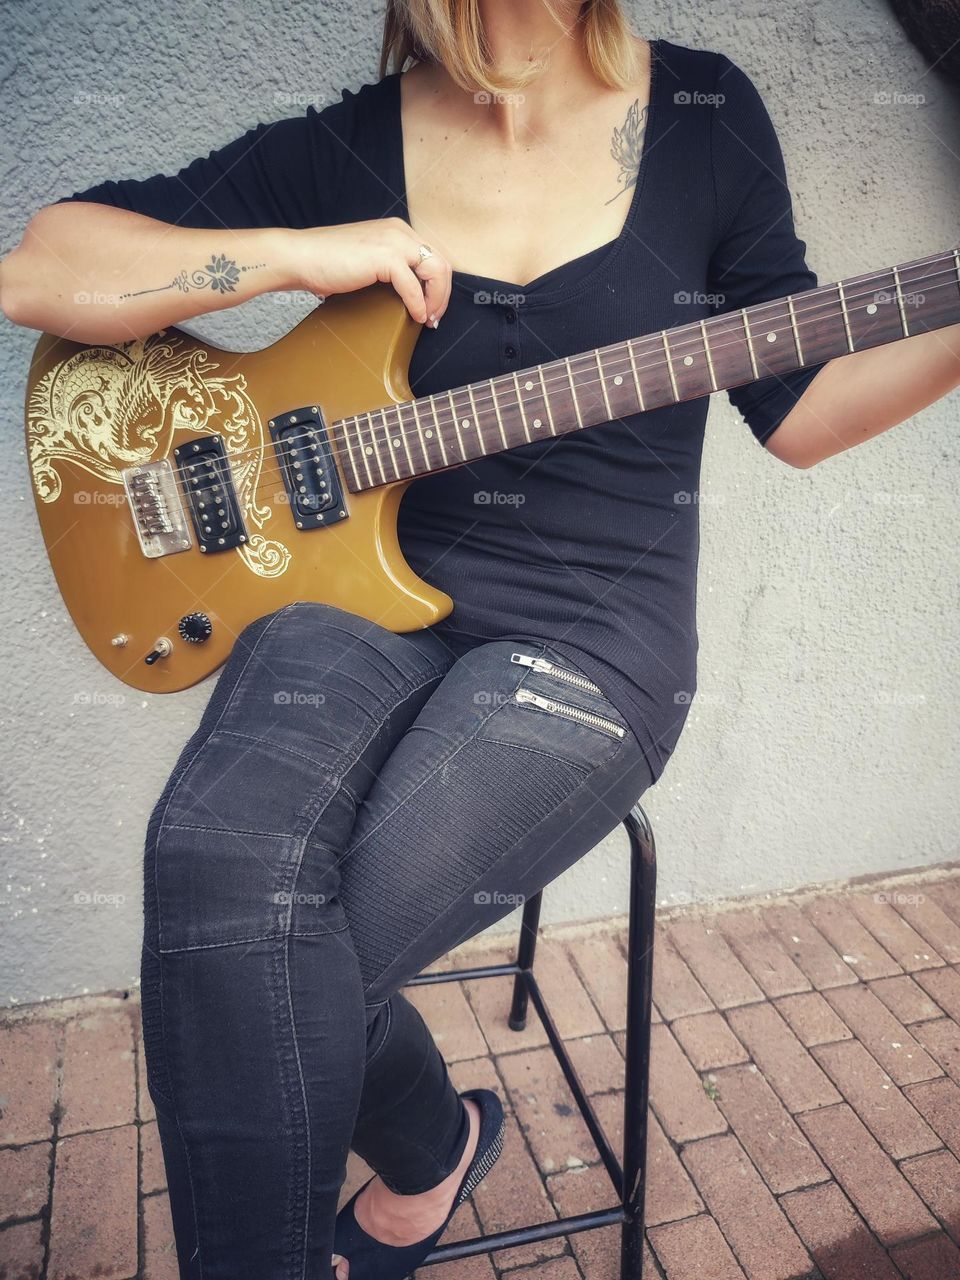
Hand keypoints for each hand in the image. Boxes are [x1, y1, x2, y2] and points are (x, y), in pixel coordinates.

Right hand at [288, 219, 451, 326]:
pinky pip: (414, 286)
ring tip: (426, 319)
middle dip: (442, 295)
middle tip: (433, 318)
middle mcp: (399, 231)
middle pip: (441, 264)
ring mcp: (393, 242)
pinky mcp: (385, 257)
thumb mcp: (367, 261)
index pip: (433, 257)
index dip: (438, 286)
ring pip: (435, 271)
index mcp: (396, 231)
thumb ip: (390, 268)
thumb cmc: (326, 263)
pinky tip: (414, 316)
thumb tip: (410, 293)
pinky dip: (418, 304)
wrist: (300, 257)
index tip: (431, 309)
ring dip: (435, 300)